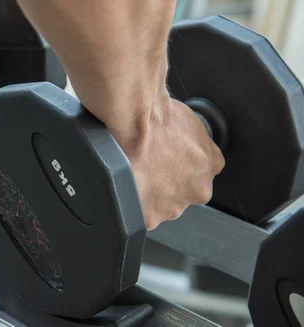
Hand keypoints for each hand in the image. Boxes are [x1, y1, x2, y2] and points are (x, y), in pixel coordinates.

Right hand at [108, 96, 224, 229]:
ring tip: (132, 173)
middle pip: (179, 194)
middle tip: (146, 167)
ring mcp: (173, 207)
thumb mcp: (193, 123)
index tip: (166, 164)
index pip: (197, 176)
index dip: (178, 169)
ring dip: (149, 195)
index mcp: (210, 168)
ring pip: (159, 206)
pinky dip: (133, 205)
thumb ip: (198, 143)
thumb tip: (190, 144)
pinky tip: (126, 186)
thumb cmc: (160, 119)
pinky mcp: (150, 217)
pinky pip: (140, 216)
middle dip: (165, 185)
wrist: (135, 124)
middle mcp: (196, 191)